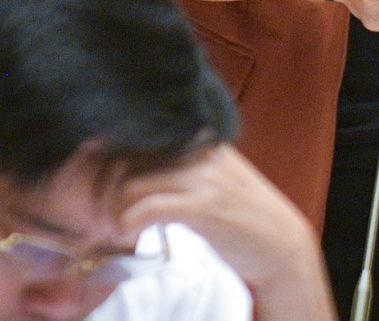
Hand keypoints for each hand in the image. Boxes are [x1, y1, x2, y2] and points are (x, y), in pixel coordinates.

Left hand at [119, 147, 334, 320]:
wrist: (281, 245)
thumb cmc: (242, 215)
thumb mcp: (213, 176)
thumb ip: (180, 164)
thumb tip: (129, 166)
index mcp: (199, 137)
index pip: (137, 134)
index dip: (107, 159)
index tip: (97, 186)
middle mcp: (200, 150)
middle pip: (126, 156)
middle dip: (102, 187)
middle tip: (99, 213)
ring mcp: (203, 178)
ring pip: (131, 183)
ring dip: (112, 210)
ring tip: (113, 228)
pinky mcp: (204, 207)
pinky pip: (149, 208)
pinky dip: (129, 222)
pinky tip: (128, 234)